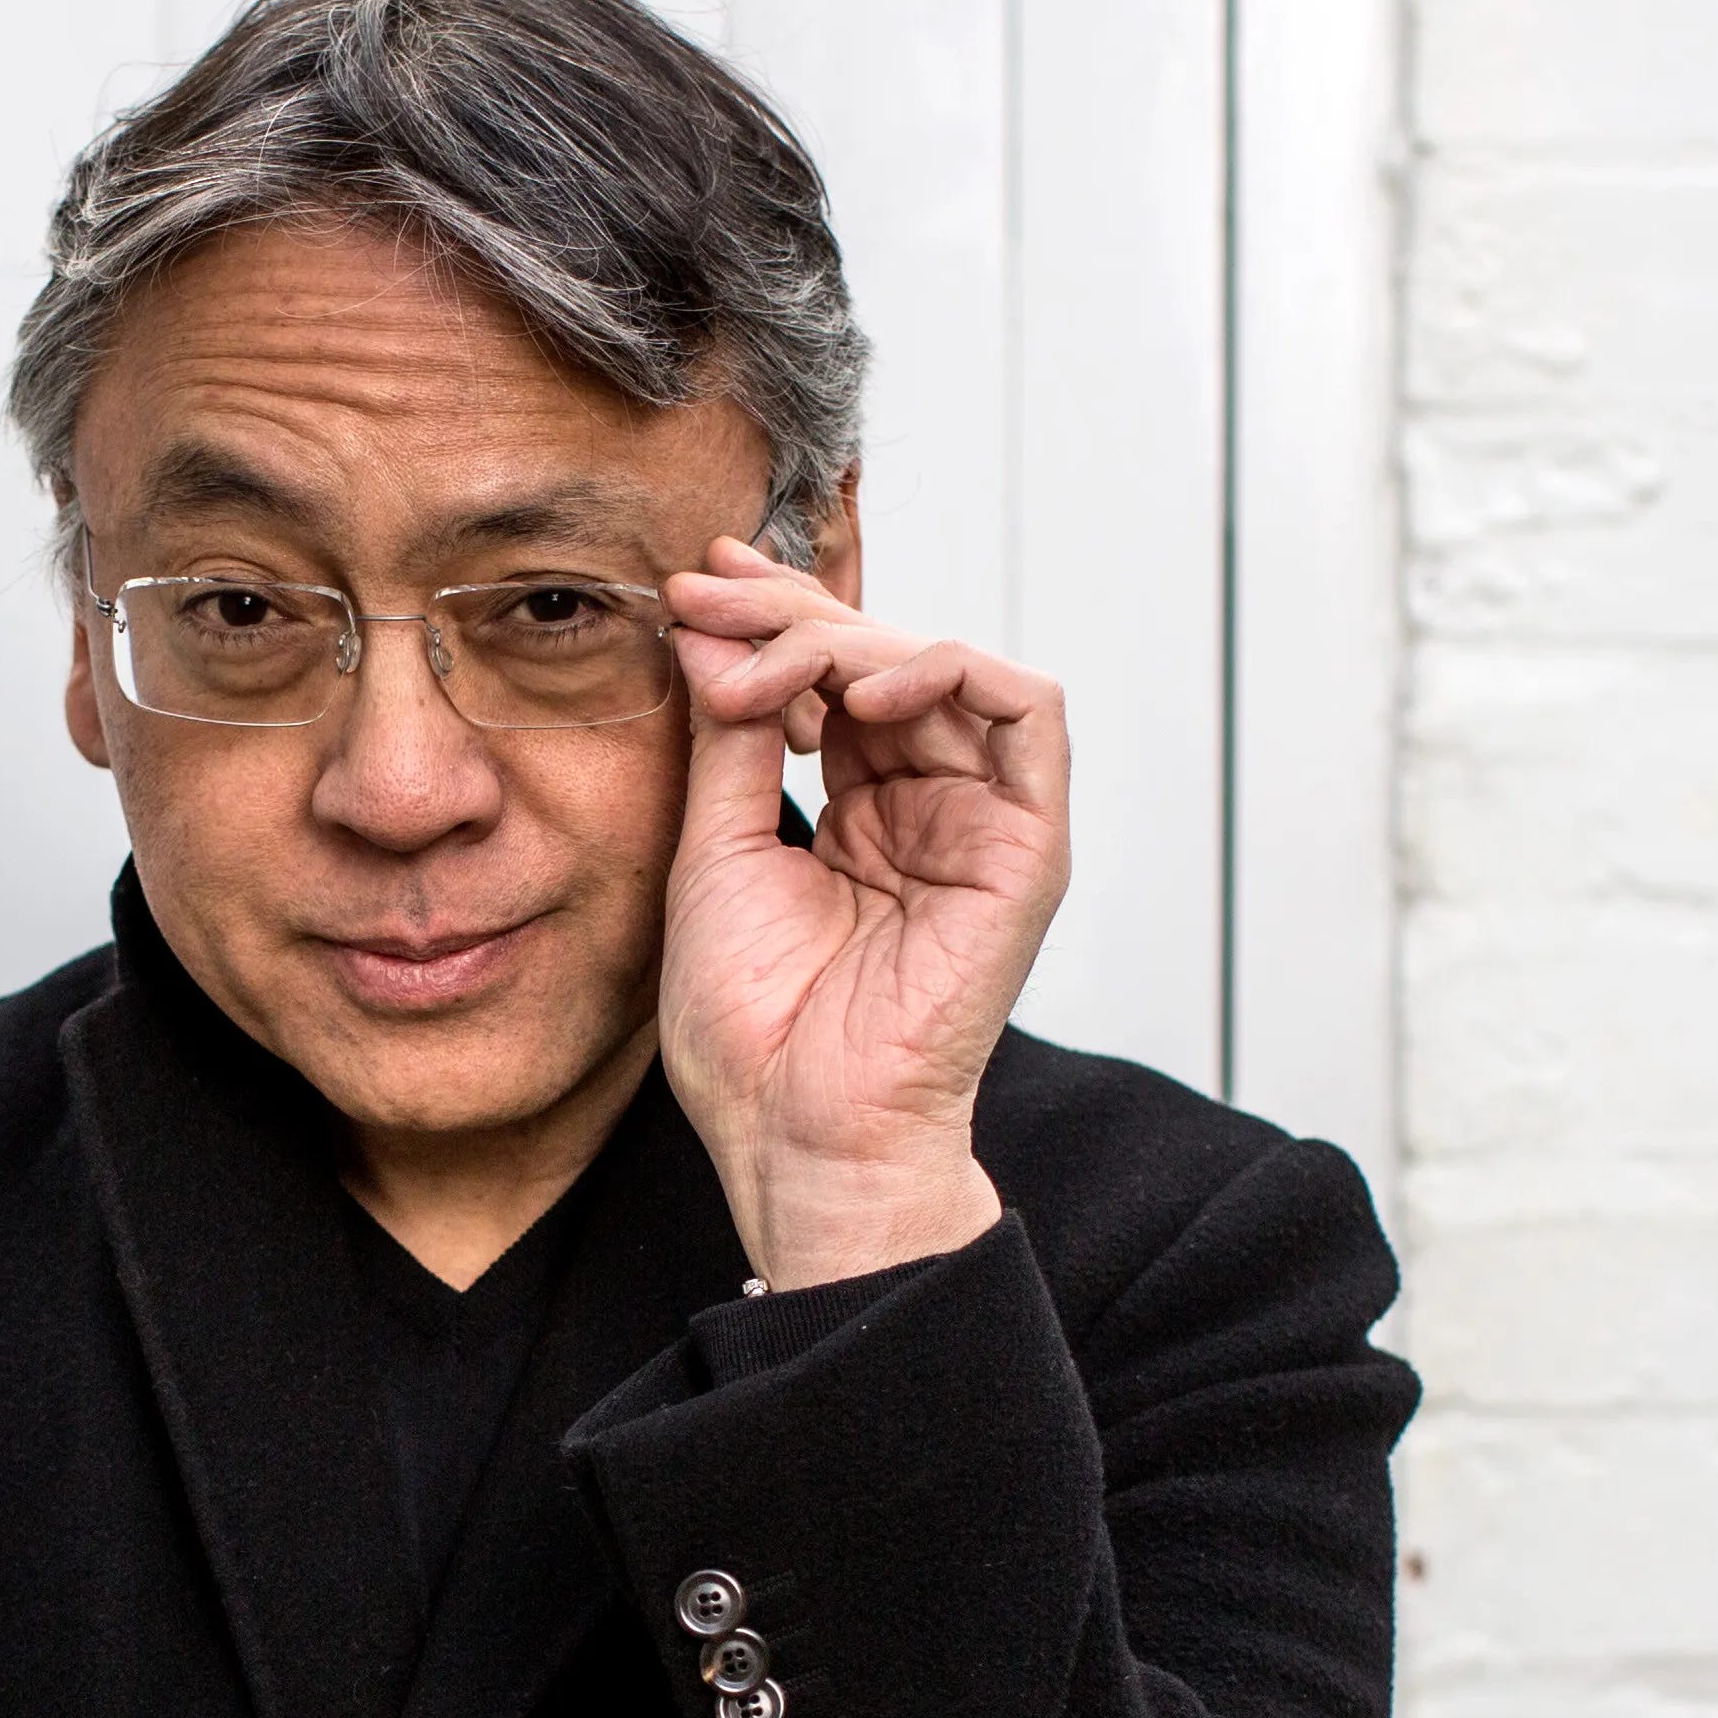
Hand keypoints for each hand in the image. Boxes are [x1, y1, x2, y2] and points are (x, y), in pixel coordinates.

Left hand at [654, 540, 1069, 1289]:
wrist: (799, 1129)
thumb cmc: (753, 1028)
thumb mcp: (714, 855)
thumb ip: (727, 743)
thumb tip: (714, 632)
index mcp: (860, 813)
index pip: (832, 678)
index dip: (770, 618)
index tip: (691, 589)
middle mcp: (926, 806)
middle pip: (882, 656)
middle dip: (791, 613)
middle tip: (710, 601)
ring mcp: (979, 822)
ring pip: (945, 665)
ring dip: (851, 640)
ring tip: (766, 667)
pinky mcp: (1026, 845)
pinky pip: (1026, 711)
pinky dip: (950, 669)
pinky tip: (861, 692)